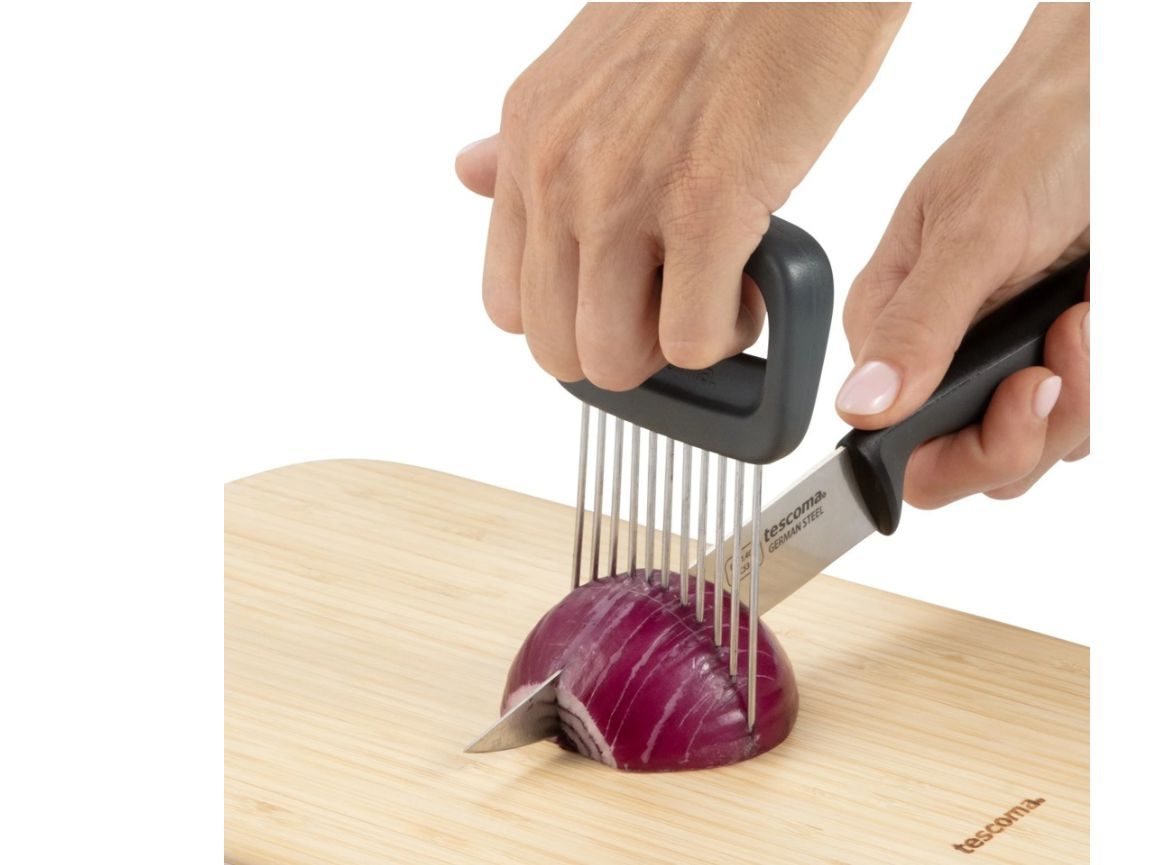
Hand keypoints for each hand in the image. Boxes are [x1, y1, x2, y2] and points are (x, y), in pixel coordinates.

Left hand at [457, 2, 906, 388]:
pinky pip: (691, 340)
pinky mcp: (707, 207)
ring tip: (711, 291)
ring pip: (613, 359)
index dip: (570, 320)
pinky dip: (726, 331)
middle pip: (555, 348)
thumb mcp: (584, 71)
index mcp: (529, 140)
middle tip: (671, 303)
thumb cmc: (712, 12)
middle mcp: (560, 172)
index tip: (620, 299)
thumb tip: (470, 173)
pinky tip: (749, 281)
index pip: (506, 303)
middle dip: (622, 346)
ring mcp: (625, 194)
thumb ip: (525, 142)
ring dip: (669, 346)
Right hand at [837, 3, 1088, 506]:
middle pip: (981, 463)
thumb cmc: (1028, 140)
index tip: (1022, 396)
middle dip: (1036, 425)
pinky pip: (1083, 410)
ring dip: (1084, 392)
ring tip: (1086, 314)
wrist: (1096, 101)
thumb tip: (861, 405)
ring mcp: (997, 358)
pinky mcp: (1049, 352)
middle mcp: (937, 358)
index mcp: (890, 334)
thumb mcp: (971, 231)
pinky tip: (1098, 313)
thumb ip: (917, 326)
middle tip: (1063, 356)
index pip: (906, 453)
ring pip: (1042, 443)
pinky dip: (1106, 374)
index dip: (967, 453)